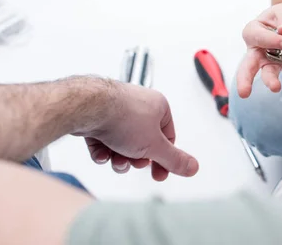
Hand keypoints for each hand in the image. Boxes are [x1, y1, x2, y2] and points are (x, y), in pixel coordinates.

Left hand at [75, 81, 198, 180]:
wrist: (88, 107)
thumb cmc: (123, 117)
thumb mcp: (155, 146)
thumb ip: (174, 159)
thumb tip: (193, 167)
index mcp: (159, 107)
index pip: (168, 138)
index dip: (163, 159)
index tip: (159, 174)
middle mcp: (139, 106)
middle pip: (143, 143)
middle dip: (136, 158)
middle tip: (133, 162)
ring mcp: (117, 111)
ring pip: (123, 144)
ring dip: (119, 157)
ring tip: (115, 159)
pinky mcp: (98, 117)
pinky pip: (104, 140)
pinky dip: (103, 151)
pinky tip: (101, 152)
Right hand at [237, 2, 281, 96]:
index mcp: (255, 30)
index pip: (257, 36)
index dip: (270, 40)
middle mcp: (257, 49)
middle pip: (247, 64)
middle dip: (245, 78)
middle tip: (244, 91)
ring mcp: (268, 61)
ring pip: (264, 74)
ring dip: (269, 80)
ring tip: (275, 87)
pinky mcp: (281, 69)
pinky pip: (281, 76)